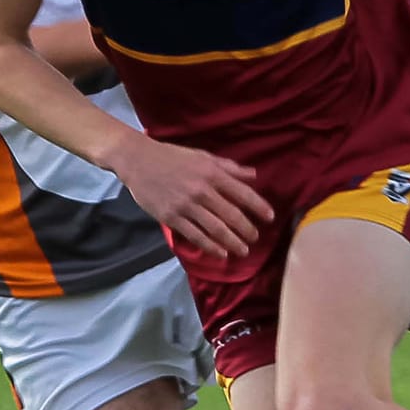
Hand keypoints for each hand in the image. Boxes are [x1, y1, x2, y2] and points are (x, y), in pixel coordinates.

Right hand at [111, 135, 273, 257]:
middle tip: (255, 238)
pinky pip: (195, 235)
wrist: (138, 161)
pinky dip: (210, 246)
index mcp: (212, 173)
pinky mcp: (172, 217)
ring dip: (232, 242)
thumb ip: (229, 167)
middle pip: (231, 214)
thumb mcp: (203, 156)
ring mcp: (186, 205)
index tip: (270, 217)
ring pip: (215, 228)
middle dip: (247, 229)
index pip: (242, 192)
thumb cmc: (173, 157)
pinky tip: (221, 253)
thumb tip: (254, 175)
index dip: (259, 207)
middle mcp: (202, 190)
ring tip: (243, 250)